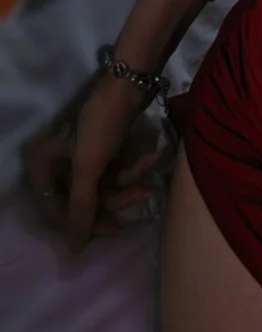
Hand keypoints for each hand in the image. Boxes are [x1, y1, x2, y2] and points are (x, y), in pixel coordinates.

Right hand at [25, 77, 164, 250]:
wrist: (130, 82)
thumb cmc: (102, 124)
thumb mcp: (89, 167)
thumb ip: (81, 208)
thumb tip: (75, 248)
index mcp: (42, 165)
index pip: (57, 210)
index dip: (85, 222)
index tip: (113, 228)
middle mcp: (56, 162)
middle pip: (84, 200)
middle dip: (115, 198)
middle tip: (141, 196)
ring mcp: (80, 155)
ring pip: (103, 185)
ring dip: (128, 181)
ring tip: (147, 171)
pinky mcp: (102, 147)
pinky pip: (114, 170)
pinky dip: (132, 166)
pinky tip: (149, 157)